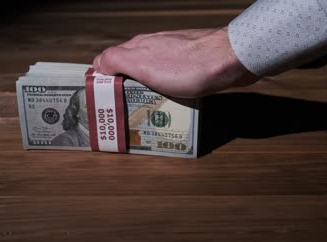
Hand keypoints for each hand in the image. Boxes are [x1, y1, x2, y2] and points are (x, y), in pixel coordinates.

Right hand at [93, 27, 258, 97]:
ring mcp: (171, 54)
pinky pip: (168, 78)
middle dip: (123, 89)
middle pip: (128, 69)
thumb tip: (96, 65)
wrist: (230, 60)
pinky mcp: (188, 63)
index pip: (108, 61)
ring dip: (143, 91)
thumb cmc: (188, 65)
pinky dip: (163, 90)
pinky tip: (169, 101)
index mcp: (137, 47)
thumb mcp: (143, 64)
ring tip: (145, 110)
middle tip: (124, 110)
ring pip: (148, 74)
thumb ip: (116, 61)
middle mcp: (151, 47)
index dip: (103, 81)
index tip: (104, 101)